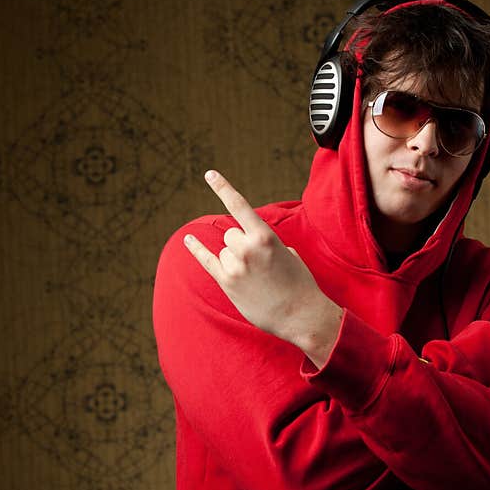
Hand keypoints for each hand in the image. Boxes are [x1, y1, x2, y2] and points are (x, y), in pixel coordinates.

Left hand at [184, 170, 342, 367]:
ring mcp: (235, 266)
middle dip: (241, 245)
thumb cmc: (300, 283)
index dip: (223, 188)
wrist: (301, 314)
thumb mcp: (288, 253)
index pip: (239, 206)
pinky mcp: (228, 283)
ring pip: (224, 251)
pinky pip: (207, 261)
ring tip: (255, 278)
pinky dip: (197, 249)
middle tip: (259, 264)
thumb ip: (266, 243)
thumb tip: (250, 242)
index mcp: (265, 236)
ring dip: (235, 260)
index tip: (209, 174)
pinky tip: (188, 239)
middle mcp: (247, 248)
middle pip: (230, 235)